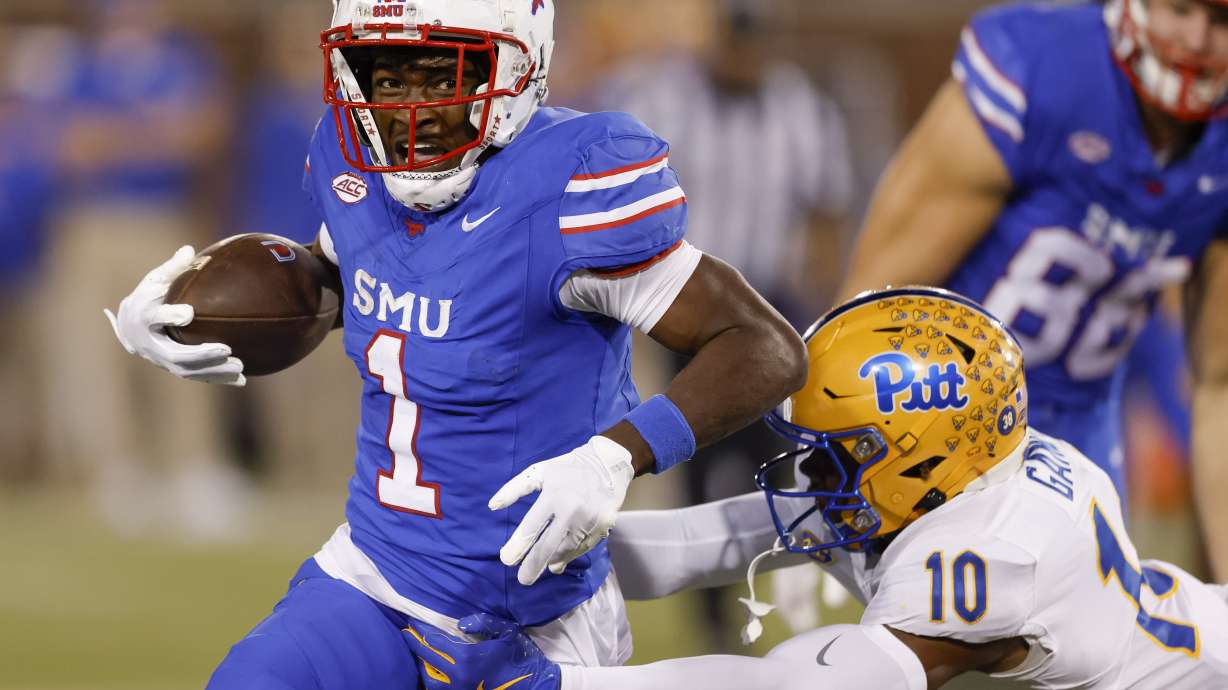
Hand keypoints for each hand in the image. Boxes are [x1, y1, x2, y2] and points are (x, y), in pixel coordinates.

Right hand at [103, 245, 244, 385]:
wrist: (129, 327)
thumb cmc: (148, 297)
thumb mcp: (155, 280)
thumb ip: (173, 268)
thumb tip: (189, 249)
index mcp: (144, 316)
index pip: (154, 317)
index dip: (170, 315)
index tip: (189, 313)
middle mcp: (150, 342)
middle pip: (174, 353)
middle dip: (201, 354)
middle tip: (227, 349)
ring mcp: (160, 359)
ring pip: (187, 370)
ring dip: (214, 370)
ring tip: (240, 366)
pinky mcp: (173, 368)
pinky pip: (196, 376)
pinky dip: (217, 378)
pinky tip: (241, 380)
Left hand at [404, 614, 560, 689]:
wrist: (533, 684)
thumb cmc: (519, 656)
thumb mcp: (506, 632)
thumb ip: (482, 622)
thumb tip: (460, 624)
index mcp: (466, 658)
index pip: (434, 641)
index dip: (421, 630)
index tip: (411, 620)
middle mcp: (457, 676)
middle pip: (426, 658)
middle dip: (414, 643)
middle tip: (406, 632)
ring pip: (429, 677)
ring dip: (420, 662)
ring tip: (417, 650)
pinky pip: (439, 688)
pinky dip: (431, 678)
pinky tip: (431, 669)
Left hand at [490, 436, 634, 585]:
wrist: (607, 464)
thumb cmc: (566, 469)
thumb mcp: (538, 472)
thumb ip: (514, 489)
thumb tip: (492, 505)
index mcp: (553, 495)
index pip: (531, 528)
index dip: (517, 547)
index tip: (506, 559)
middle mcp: (571, 510)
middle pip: (548, 546)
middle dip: (533, 566)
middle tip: (523, 580)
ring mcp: (589, 520)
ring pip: (566, 551)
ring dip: (552, 561)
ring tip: (542, 568)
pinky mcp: (603, 526)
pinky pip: (582, 548)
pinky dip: (570, 555)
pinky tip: (560, 560)